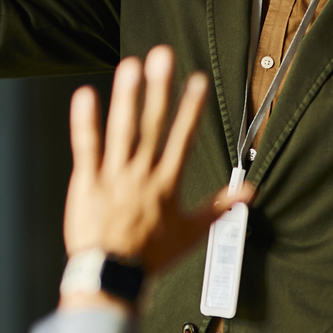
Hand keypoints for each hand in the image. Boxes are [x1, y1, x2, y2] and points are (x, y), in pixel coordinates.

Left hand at [60, 48, 249, 305]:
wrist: (112, 276)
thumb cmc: (150, 256)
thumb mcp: (191, 234)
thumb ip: (218, 208)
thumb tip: (248, 195)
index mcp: (166, 185)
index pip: (182, 139)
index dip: (191, 109)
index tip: (197, 81)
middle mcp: (142, 175)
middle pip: (153, 126)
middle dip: (159, 90)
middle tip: (163, 57)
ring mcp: (113, 177)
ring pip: (121, 131)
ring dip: (126, 97)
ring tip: (131, 66)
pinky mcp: (87, 182)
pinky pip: (86, 147)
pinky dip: (85, 122)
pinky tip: (84, 96)